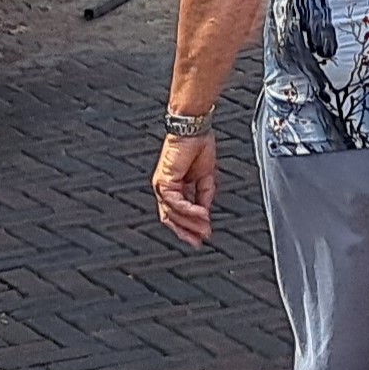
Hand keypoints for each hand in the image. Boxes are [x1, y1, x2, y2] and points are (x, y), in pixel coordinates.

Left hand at [153, 132, 218, 246]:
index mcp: (174, 187)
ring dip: (191, 223)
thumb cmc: (198, 145)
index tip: (200, 237)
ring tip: (205, 228)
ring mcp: (162, 185)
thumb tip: (205, 213)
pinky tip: (202, 214)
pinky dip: (190, 210)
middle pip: (171, 218)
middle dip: (186, 231)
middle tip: (200, 240)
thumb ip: (204, 197)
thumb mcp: (206, 178)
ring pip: (173, 213)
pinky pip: (176, 202)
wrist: (194, 129)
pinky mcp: (164, 181)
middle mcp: (165, 188)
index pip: (176, 214)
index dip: (188, 227)